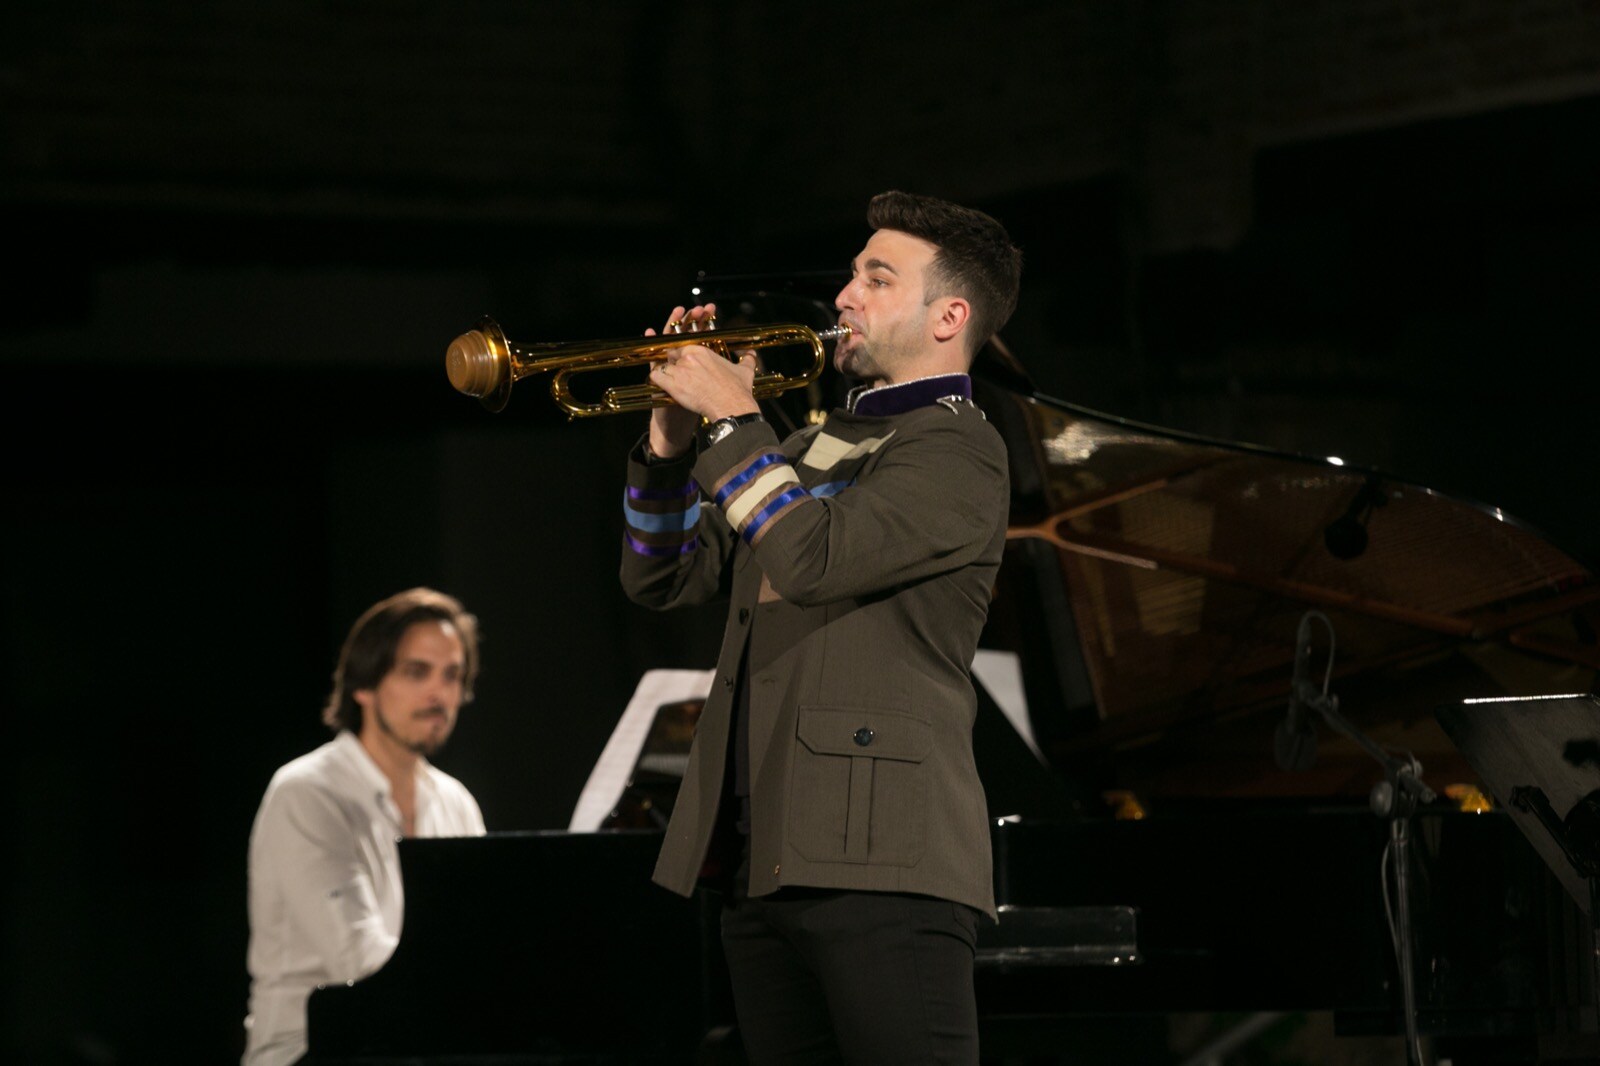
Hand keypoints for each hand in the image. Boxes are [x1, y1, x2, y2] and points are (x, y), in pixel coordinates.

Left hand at [647, 303, 760, 453]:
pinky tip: (660, 384)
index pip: (682, 345)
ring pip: (663, 365)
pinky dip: (656, 379)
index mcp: (701, 350)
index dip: (681, 353)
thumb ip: (747, 359)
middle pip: (671, 354)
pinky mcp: (673, 385)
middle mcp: (688, 357)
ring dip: (665, 371)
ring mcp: (679, 370)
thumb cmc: (737, 390)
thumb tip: (752, 355)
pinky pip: (655, 377)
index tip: (683, 360)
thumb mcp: (744, 371)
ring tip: (669, 379)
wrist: (732, 406)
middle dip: (673, 362)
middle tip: (677, 372)